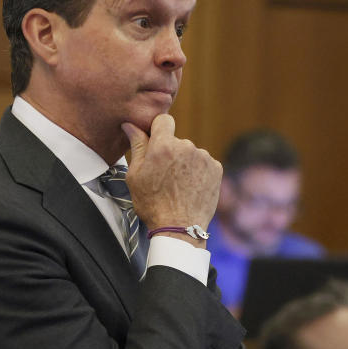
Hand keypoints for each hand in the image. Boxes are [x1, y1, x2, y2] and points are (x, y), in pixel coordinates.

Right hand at [122, 115, 221, 238]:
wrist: (179, 228)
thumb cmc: (153, 204)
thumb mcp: (135, 175)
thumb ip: (137, 145)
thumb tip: (130, 125)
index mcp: (164, 146)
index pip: (163, 120)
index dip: (158, 130)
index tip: (156, 142)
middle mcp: (186, 146)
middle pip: (177, 141)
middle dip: (171, 152)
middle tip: (164, 176)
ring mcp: (204, 157)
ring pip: (191, 153)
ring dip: (186, 163)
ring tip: (179, 185)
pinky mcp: (216, 168)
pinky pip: (205, 163)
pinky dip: (199, 172)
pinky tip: (191, 188)